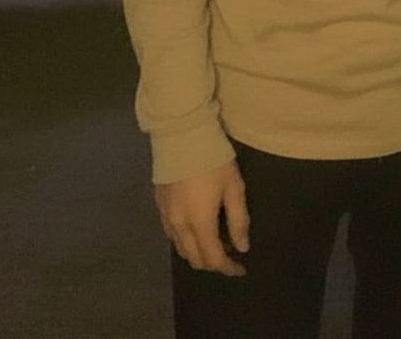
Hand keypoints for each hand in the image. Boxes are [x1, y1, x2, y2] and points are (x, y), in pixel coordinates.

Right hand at [155, 160, 249, 275]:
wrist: (181, 133)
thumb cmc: (213, 159)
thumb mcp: (234, 187)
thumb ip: (238, 220)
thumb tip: (242, 247)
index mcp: (199, 223)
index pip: (213, 259)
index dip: (229, 268)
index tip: (241, 267)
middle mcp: (179, 226)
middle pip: (194, 259)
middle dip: (213, 263)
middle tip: (230, 253)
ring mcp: (165, 216)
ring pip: (181, 249)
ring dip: (198, 252)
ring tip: (215, 240)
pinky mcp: (158, 205)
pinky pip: (172, 234)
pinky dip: (186, 240)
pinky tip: (196, 227)